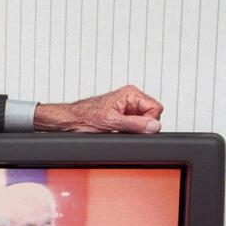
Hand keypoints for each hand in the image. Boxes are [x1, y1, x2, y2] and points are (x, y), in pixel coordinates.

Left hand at [33, 85, 162, 132]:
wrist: (69, 121)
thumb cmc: (84, 117)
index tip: (136, 128)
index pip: (156, 109)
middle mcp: (130, 99)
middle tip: (124, 129)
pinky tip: (116, 131)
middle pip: (151, 116)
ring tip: (117, 129)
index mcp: (130, 94)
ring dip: (133, 130)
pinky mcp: (121, 116)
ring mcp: (126, 108)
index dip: (149, 122)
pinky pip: (133, 126)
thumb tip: (154, 126)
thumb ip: (135, 124)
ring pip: (142, 123)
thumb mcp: (112, 123)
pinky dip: (127, 132)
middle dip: (141, 126)